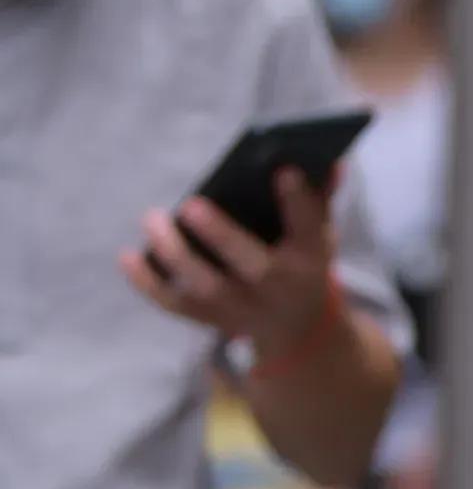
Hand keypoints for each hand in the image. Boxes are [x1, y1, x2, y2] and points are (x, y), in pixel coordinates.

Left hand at [122, 169, 342, 369]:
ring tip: (152, 219)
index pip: (308, 228)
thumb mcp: (320, 234)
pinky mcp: (212, 318)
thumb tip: (329, 160)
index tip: (283, 170)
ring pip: (207, 287)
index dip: (297, 202)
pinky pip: (176, 304)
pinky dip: (148, 284)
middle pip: (252, 266)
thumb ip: (319, 198)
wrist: (296, 328)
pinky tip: (128, 257)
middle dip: (221, 236)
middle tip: (190, 204)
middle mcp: (278, 288)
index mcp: (310, 259)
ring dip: (176, 256)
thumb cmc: (303, 262)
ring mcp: (242, 308)